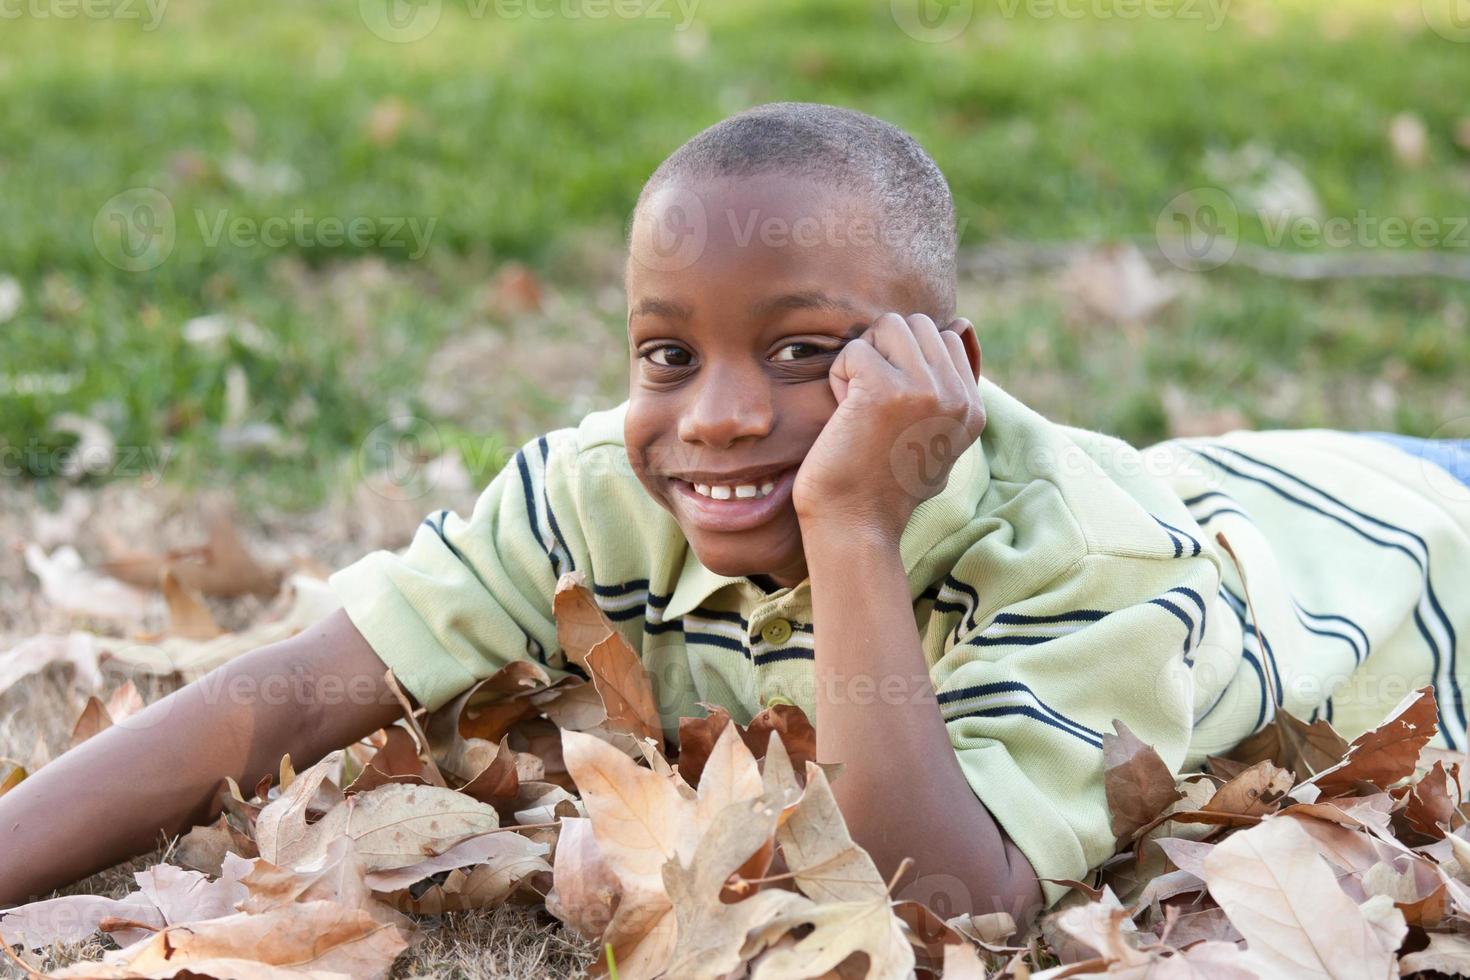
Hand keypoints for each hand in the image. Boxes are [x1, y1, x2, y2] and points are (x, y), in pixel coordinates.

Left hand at [793, 312, 985, 541]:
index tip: (891, 408)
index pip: (947, 336)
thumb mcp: (936, 439)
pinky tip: (844, 417)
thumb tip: (962, 323)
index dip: (906, 360)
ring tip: (859, 406)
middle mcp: (957, 396)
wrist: (856, 528)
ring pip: (888, 327)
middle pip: (916, 324)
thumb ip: (950, 387)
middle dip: (884, 352)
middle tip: (870, 404)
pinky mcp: (885, 389)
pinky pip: (854, 350)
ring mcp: (925, 390)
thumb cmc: (883, 487)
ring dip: (862, 360)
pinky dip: (838, 378)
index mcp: (973, 408)